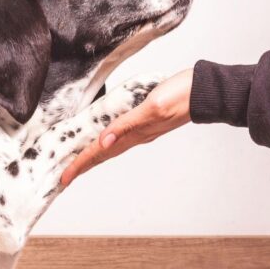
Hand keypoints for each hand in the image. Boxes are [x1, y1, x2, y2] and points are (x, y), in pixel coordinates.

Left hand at [60, 69, 191, 185]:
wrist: (206, 91)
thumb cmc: (181, 94)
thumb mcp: (151, 107)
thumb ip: (126, 124)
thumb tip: (103, 141)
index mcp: (134, 133)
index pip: (99, 152)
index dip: (79, 165)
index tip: (63, 178)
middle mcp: (137, 136)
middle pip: (103, 155)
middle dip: (82, 166)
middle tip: (65, 177)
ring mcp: (143, 131)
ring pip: (111, 148)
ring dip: (94, 157)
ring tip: (79, 164)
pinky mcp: (148, 122)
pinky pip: (120, 137)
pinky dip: (107, 142)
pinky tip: (104, 140)